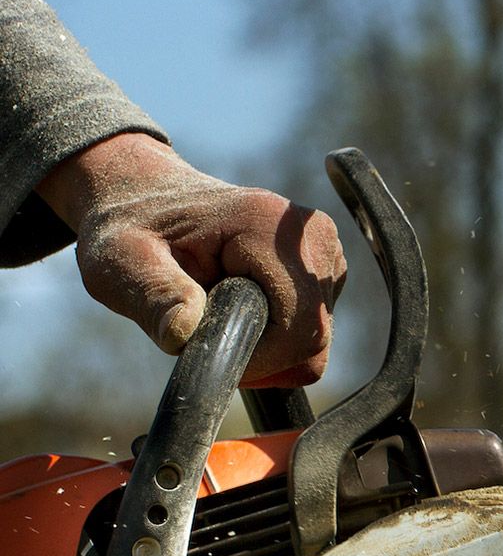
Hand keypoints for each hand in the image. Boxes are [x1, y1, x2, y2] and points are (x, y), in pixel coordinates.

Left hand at [36, 133, 346, 385]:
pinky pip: (315, 329)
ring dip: (268, 347)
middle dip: (262, 356)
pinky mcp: (326, 267)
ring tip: (221, 312)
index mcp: (268, 226)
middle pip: (314, 338)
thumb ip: (154, 296)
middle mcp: (311, 235)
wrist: (146, 196)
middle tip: (209, 333)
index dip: (259, 359)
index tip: (208, 350)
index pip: (299, 327)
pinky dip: (279, 337)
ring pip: (317, 339)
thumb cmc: (131, 228)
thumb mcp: (123, 262)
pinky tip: (243, 308)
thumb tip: (182, 333)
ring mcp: (325, 250)